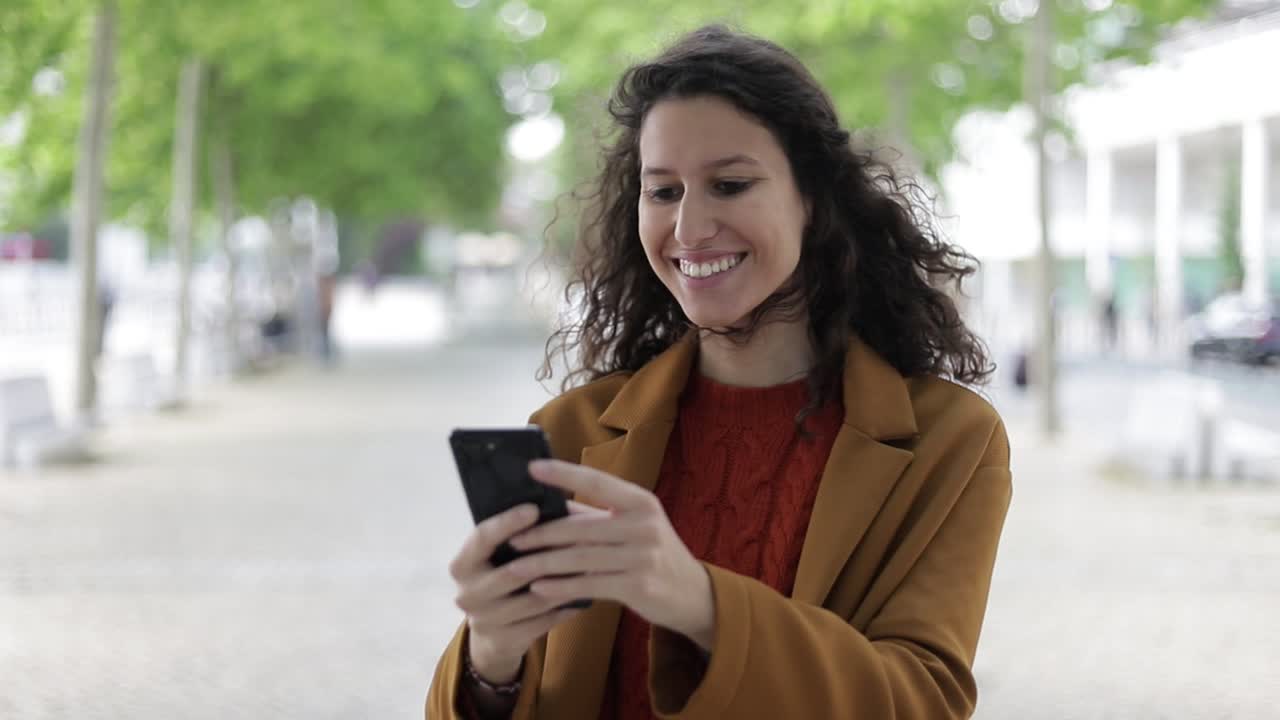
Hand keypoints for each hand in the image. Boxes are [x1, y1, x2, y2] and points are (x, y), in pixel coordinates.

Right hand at [449, 503, 587, 683]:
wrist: (491, 632)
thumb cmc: (499, 577)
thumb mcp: (496, 556)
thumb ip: (513, 534)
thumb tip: (549, 500)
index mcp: (462, 564)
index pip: (482, 538)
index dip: (507, 523)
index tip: (534, 508)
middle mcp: (467, 593)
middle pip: (510, 572)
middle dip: (546, 556)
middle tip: (579, 539)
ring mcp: (484, 620)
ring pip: (532, 599)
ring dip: (563, 583)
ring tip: (590, 566)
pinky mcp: (504, 640)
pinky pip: (542, 622)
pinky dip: (564, 607)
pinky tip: (584, 596)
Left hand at [506, 459, 716, 649]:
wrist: (691, 593)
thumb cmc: (652, 552)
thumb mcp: (632, 526)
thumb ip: (594, 515)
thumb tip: (549, 504)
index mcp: (641, 501)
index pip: (597, 481)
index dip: (563, 473)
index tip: (532, 468)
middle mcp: (644, 525)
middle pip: (580, 527)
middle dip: (541, 534)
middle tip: (512, 539)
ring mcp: (643, 556)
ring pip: (580, 558)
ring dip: (543, 564)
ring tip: (515, 567)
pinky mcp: (638, 586)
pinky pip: (589, 585)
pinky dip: (561, 587)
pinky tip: (539, 589)